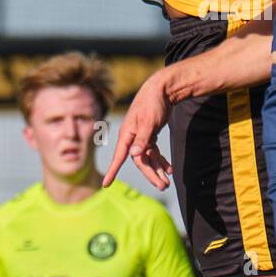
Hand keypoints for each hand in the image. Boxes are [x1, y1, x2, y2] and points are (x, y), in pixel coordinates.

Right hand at [103, 72, 174, 188]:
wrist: (162, 90)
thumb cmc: (153, 103)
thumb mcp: (148, 121)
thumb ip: (142, 139)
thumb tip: (134, 155)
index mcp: (127, 134)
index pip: (120, 156)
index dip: (113, 170)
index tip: (105, 184)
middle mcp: (132, 138)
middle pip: (139, 161)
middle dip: (151, 174)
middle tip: (163, 187)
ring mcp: (141, 137)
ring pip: (148, 159)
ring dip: (158, 170)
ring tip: (167, 183)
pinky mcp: (150, 136)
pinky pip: (154, 153)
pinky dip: (161, 161)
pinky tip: (170, 169)